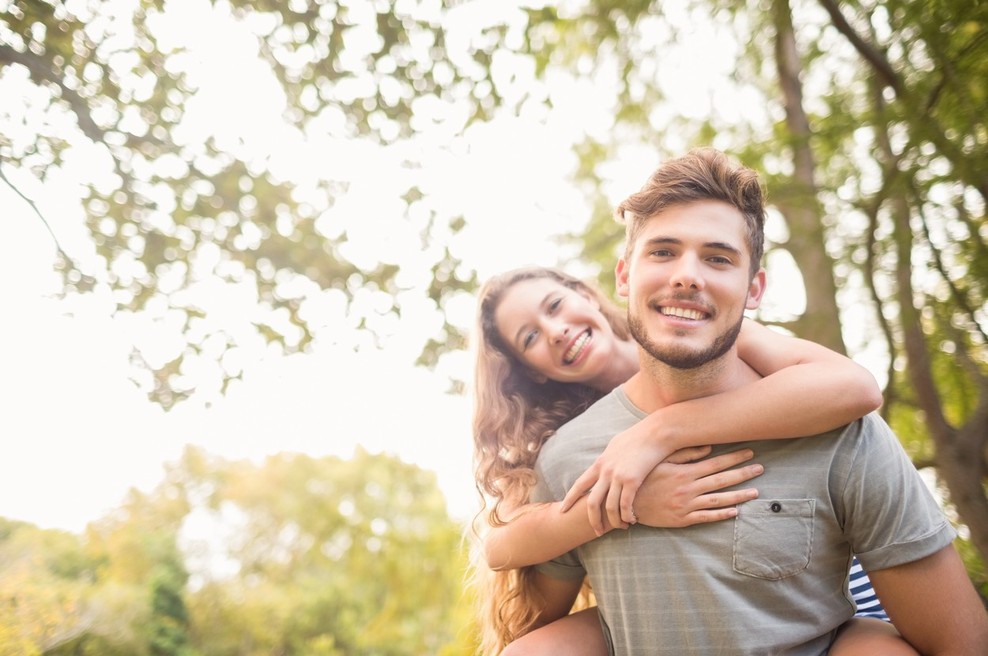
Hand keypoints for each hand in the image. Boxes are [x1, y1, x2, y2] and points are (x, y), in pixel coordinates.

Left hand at [560, 421, 694, 533]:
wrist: (655, 433)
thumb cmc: (638, 437)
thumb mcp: (615, 446)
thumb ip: (608, 458)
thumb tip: (604, 462)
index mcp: (599, 463)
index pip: (579, 484)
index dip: (570, 499)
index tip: (562, 510)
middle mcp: (606, 471)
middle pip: (592, 502)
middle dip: (592, 519)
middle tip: (597, 531)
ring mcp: (618, 476)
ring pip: (609, 507)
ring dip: (614, 521)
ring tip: (621, 527)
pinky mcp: (633, 480)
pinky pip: (626, 505)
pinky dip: (627, 516)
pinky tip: (632, 520)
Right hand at [633, 449, 762, 527]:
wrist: (626, 503)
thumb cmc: (642, 478)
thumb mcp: (659, 461)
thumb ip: (683, 454)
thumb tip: (707, 447)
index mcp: (684, 472)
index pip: (715, 463)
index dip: (734, 458)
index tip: (749, 452)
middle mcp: (689, 489)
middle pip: (722, 481)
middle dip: (743, 474)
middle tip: (760, 469)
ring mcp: (687, 505)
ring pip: (719, 501)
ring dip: (739, 496)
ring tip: (755, 492)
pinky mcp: (682, 519)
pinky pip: (706, 518)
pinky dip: (722, 515)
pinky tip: (735, 512)